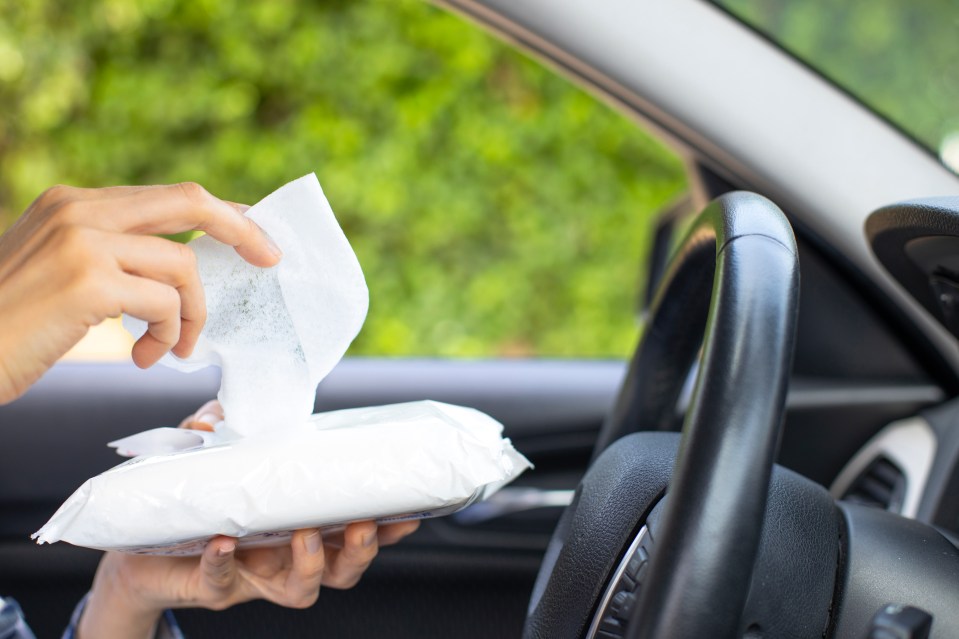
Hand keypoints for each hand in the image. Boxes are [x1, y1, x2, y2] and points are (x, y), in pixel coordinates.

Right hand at [0, 183, 282, 403]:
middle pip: (189, 201)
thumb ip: (113, 258)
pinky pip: (166, 303)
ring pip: (184, 265)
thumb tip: (181, 271)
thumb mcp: (60, 274)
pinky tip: (144, 357)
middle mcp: (79, 210)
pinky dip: (170, 334)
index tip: (254, 234)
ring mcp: (82, 241)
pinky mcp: (87, 280)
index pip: (167, 196)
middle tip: (270, 260)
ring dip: (192, 315)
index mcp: (73, 204)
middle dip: (242, 229)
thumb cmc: (10, 326)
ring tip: (170, 348)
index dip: (220, 213)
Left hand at [76, 401, 419, 638]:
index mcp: (302, 526)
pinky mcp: (213, 587)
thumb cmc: (194, 498)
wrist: (138, 547)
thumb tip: (217, 416)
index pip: (355, 533)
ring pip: (301, 591)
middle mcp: (287, 557)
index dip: (387, 529)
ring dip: (311, 565)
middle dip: (360, 553)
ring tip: (305, 536)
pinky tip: (225, 542)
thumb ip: (221, 428)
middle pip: (343, 571)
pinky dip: (226, 564)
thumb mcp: (214, 455)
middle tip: (362, 525)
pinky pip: (224, 583)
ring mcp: (254, 578)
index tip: (411, 513)